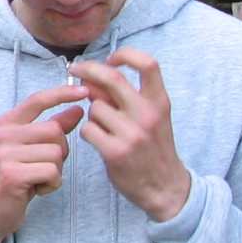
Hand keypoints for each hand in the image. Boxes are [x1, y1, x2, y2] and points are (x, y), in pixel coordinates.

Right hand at [0, 84, 87, 242]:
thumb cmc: (15, 177)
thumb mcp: (31, 149)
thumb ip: (52, 128)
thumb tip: (78, 109)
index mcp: (6, 123)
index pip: (37, 100)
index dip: (62, 93)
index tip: (84, 90)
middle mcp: (2, 134)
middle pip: (54, 131)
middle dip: (60, 152)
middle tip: (44, 167)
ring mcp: (4, 154)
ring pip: (56, 153)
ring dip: (56, 171)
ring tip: (37, 179)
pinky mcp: (12, 174)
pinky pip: (52, 172)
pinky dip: (52, 184)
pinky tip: (35, 189)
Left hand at [69, 50, 189, 221]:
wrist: (166, 187)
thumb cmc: (153, 148)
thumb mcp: (149, 118)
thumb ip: (124, 98)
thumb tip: (93, 78)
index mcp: (159, 102)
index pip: (148, 63)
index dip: (125, 55)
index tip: (110, 59)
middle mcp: (148, 114)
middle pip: (112, 78)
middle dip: (88, 70)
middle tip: (75, 69)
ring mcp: (132, 133)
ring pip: (94, 107)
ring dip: (91, 113)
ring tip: (103, 127)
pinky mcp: (116, 152)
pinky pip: (88, 129)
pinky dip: (88, 133)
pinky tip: (98, 141)